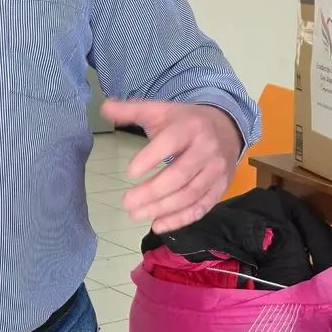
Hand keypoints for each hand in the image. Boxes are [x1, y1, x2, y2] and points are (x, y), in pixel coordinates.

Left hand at [102, 100, 242, 233]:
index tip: (130, 173)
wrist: (228, 129)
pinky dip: (179, 220)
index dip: (150, 158)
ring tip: (135, 214)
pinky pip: (200, 208)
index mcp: (190, 127)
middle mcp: (206, 150)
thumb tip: (104, 106)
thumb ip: (132, 111)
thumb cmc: (187, 122)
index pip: (170, 142)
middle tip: (127, 202)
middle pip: (179, 175)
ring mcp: (215, 172)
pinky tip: (157, 225)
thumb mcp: (162, 111)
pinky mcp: (219, 189)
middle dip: (151, 192)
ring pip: (189, 195)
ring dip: (161, 209)